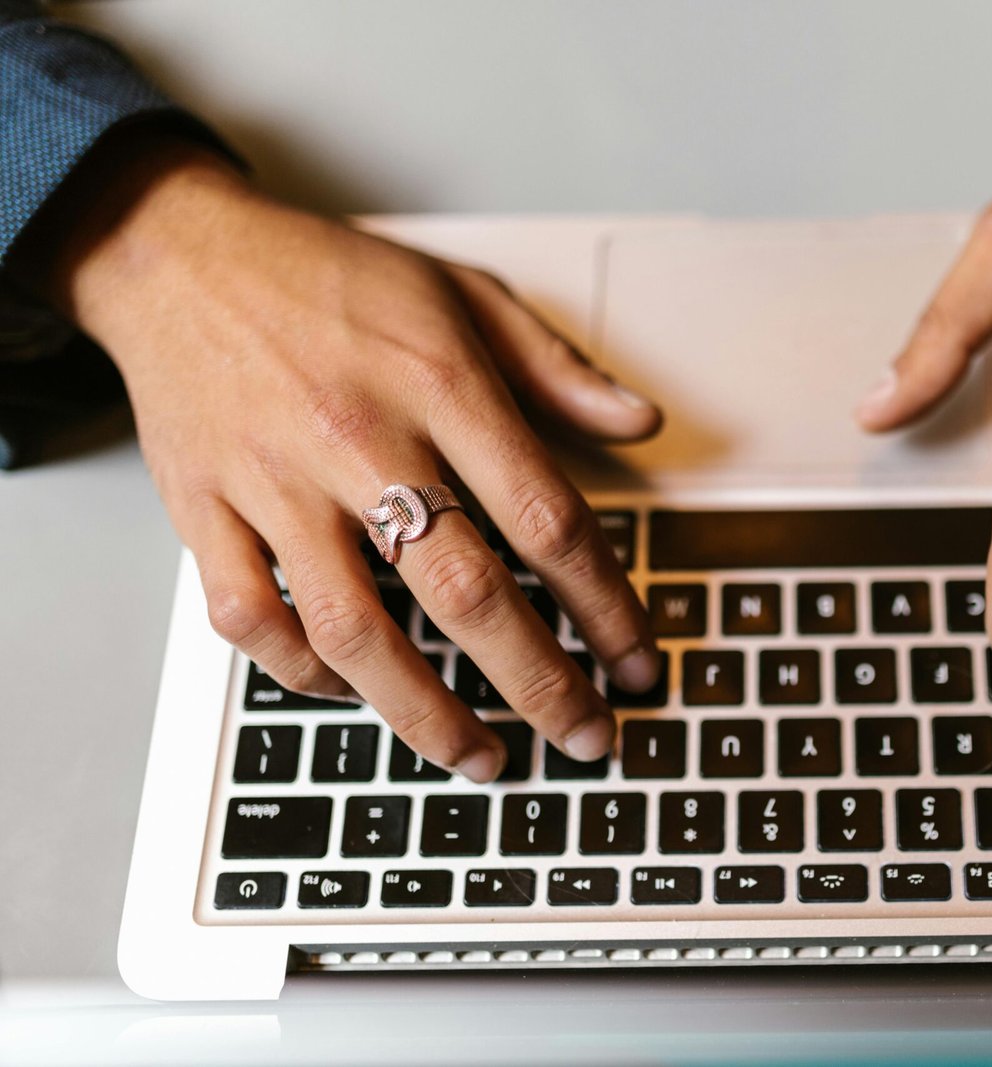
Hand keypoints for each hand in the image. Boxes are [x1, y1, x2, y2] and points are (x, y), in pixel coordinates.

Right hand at [49, 142, 661, 780]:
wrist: (178, 253)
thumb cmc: (328, 277)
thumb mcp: (464, 293)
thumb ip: (557, 368)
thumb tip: (642, 423)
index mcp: (440, 385)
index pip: (548, 519)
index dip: (605, 606)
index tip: (634, 661)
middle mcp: (360, 440)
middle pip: (467, 593)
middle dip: (541, 684)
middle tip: (586, 736)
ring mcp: (275, 483)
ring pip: (357, 629)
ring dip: (428, 713)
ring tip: (484, 756)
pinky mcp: (204, 510)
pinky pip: (250, 619)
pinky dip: (302, 673)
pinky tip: (352, 692)